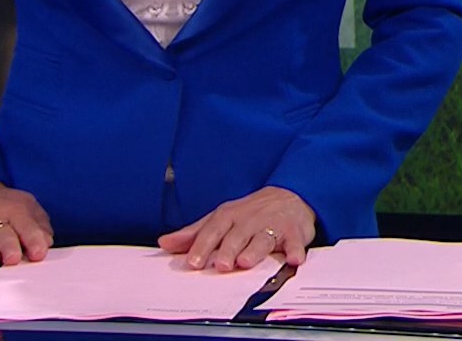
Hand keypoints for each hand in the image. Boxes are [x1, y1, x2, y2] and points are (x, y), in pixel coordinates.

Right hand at [0, 178, 53, 268]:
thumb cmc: (4, 209)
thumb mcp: (27, 209)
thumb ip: (39, 226)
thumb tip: (47, 242)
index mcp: (15, 210)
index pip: (26, 225)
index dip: (33, 239)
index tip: (39, 253)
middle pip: (3, 233)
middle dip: (9, 246)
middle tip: (14, 259)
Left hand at [158, 185, 315, 270]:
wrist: (289, 196)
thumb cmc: (250, 213)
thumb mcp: (221, 218)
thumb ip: (194, 233)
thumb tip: (165, 243)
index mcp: (229, 217)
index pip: (213, 230)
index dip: (202, 245)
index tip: (193, 262)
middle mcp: (250, 220)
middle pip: (237, 236)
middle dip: (228, 249)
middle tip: (221, 265)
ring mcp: (272, 225)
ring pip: (263, 238)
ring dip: (255, 250)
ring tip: (247, 262)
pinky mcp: (294, 232)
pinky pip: (295, 242)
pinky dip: (296, 250)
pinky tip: (294, 259)